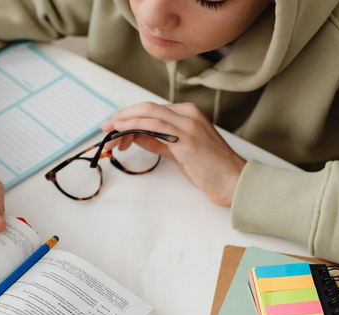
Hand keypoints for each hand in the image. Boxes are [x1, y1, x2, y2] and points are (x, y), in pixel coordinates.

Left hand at [100, 102, 245, 206]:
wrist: (233, 181)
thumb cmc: (209, 169)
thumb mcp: (178, 151)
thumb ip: (158, 140)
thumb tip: (135, 136)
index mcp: (188, 114)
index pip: (152, 110)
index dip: (129, 116)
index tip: (114, 127)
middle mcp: (188, 114)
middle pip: (147, 108)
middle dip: (122, 116)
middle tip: (105, 127)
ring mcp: (188, 124)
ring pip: (148, 113)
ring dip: (124, 121)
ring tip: (109, 132)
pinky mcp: (187, 138)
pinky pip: (155, 126)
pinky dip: (135, 125)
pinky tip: (122, 131)